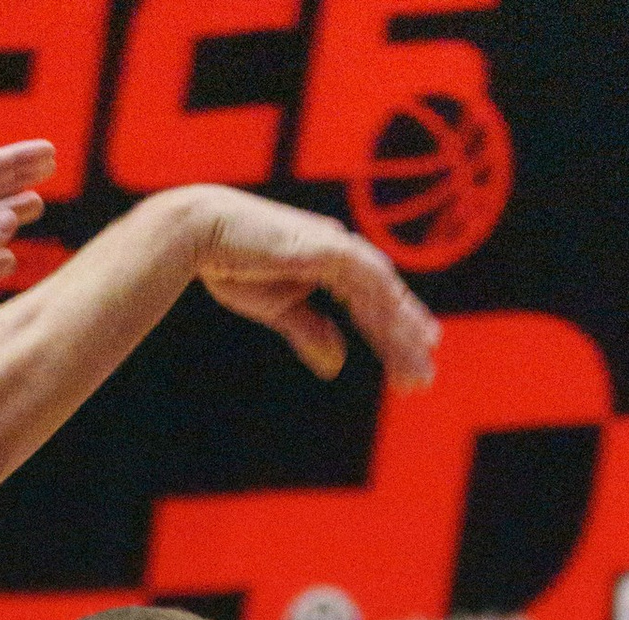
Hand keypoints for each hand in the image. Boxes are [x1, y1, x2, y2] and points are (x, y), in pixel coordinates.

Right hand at [184, 191, 438, 388]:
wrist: (204, 233)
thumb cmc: (234, 265)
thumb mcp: (280, 309)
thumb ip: (311, 331)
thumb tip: (338, 363)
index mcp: (332, 265)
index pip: (371, 305)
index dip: (392, 337)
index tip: (411, 366)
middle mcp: (343, 253)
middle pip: (383, 301)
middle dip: (404, 341)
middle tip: (424, 378)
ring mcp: (336, 246)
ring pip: (381, 291)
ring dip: (401, 327)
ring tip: (420, 359)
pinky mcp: (325, 245)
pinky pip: (364, 276)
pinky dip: (383, 299)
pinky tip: (399, 325)